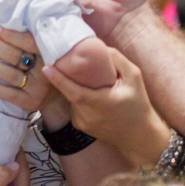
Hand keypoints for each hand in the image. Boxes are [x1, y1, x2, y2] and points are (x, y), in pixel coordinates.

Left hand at [0, 27, 53, 112]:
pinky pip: (9, 94)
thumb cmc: (46, 64)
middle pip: (15, 57)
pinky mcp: (30, 102)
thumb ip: (30, 39)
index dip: (11, 35)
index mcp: (49, 53)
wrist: (60, 92)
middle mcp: (45, 70)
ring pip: (10, 74)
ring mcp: (38, 88)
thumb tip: (0, 27)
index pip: (29, 42)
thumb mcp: (45, 50)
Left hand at [43, 48, 170, 166]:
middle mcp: (86, 115)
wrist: (139, 137)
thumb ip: (118, 60)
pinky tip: (92, 96)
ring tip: (90, 82)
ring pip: (72, 99)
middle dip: (69, 77)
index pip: (74, 91)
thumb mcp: (134, 78)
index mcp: (99, 103)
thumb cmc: (138, 105)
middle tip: (72, 63)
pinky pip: (75, 107)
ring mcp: (82, 123)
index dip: (58, 80)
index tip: (45, 67)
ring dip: (76, 88)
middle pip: (70, 92)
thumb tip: (101, 48)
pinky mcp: (80, 127)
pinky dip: (79, 99)